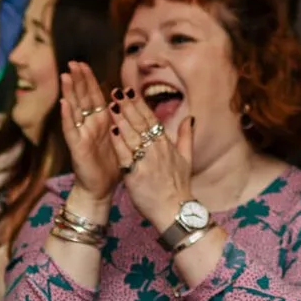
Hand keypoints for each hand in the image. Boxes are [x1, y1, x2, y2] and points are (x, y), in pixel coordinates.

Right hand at [58, 62, 122, 205]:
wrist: (100, 189)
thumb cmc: (110, 165)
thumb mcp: (119, 138)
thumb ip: (119, 120)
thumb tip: (124, 100)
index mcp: (100, 122)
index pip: (93, 95)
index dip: (88, 79)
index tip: (84, 63)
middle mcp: (88, 126)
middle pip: (82, 98)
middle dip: (78, 80)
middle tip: (72, 62)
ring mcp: (81, 135)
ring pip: (74, 110)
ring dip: (69, 93)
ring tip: (65, 76)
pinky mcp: (77, 148)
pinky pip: (71, 130)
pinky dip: (67, 117)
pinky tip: (64, 105)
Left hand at [111, 90, 196, 233]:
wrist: (175, 211)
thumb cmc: (179, 187)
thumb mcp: (187, 159)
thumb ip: (186, 136)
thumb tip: (190, 118)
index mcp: (166, 145)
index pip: (151, 119)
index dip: (139, 104)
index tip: (129, 90)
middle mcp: (157, 150)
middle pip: (140, 123)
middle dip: (128, 106)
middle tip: (116, 91)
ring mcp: (147, 162)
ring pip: (132, 136)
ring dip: (121, 119)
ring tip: (111, 105)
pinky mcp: (136, 175)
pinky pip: (125, 156)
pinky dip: (118, 143)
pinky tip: (110, 131)